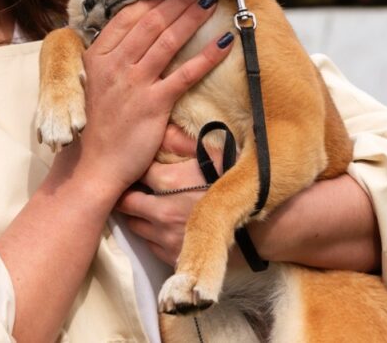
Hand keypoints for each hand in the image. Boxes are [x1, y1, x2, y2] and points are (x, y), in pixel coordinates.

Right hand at [57, 0, 233, 198]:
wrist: (93, 165)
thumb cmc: (97, 125)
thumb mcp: (94, 84)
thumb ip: (112, 59)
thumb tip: (136, 38)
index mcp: (97, 57)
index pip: (128, 17)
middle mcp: (114, 65)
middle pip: (151, 22)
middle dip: (177, 2)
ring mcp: (134, 83)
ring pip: (168, 40)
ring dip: (192, 17)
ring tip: (210, 3)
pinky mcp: (154, 104)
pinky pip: (186, 73)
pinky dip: (208, 55)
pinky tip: (225, 41)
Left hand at [116, 123, 228, 263]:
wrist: (260, 228)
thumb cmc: (237, 186)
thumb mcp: (215, 153)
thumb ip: (182, 141)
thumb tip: (160, 129)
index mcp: (170, 183)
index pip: (136, 173)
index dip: (134, 169)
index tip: (135, 167)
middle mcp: (162, 212)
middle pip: (126, 203)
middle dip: (127, 194)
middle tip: (130, 187)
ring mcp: (166, 238)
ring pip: (134, 226)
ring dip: (137, 215)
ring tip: (145, 205)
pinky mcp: (173, 257)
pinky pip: (149, 245)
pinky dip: (151, 235)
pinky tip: (162, 225)